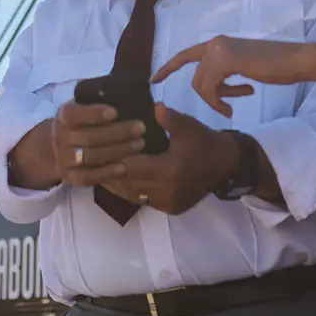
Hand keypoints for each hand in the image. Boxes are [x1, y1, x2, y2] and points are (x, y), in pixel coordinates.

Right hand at [7, 103, 147, 190]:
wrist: (57, 148)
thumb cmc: (81, 122)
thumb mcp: (82, 106)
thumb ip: (97, 100)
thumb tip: (126, 91)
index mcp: (63, 116)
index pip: (74, 115)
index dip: (93, 114)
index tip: (115, 112)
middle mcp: (60, 137)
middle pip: (89, 137)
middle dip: (117, 133)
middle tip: (141, 128)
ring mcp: (63, 158)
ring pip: (91, 156)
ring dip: (117, 151)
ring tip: (140, 144)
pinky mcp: (69, 177)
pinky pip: (87, 177)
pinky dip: (105, 173)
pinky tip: (124, 167)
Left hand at [101, 105, 240, 214]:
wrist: (227, 164)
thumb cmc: (204, 141)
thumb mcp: (188, 126)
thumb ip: (168, 118)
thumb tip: (153, 107)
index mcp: (169, 170)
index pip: (130, 167)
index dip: (111, 159)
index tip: (95, 150)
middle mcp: (167, 190)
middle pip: (128, 183)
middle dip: (108, 173)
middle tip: (89, 163)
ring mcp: (169, 202)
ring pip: (133, 195)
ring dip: (116, 185)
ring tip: (98, 172)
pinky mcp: (171, 209)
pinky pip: (144, 201)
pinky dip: (131, 191)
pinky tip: (119, 182)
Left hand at [151, 36, 315, 117]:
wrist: (295, 61)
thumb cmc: (275, 66)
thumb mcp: (243, 67)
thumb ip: (224, 71)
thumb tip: (212, 86)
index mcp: (218, 43)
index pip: (185, 55)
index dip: (168, 67)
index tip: (153, 79)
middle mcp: (215, 43)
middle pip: (196, 78)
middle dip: (209, 97)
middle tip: (227, 107)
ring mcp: (219, 50)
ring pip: (202, 85)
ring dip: (217, 100)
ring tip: (234, 104)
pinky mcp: (226, 61)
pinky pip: (211, 88)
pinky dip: (221, 100)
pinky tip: (242, 98)